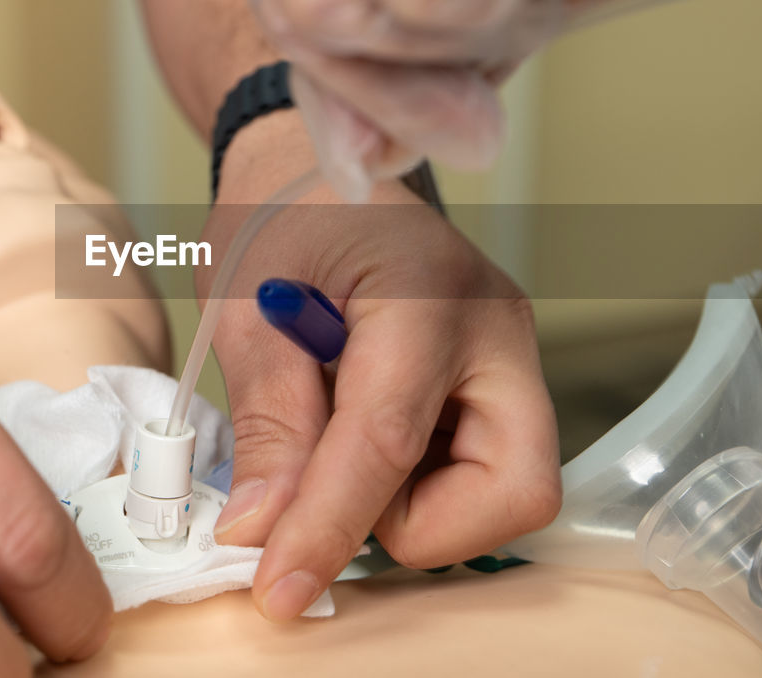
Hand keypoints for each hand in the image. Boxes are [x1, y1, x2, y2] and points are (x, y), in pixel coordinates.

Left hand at [202, 111, 560, 620]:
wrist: (319, 172)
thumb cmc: (281, 220)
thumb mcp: (248, 314)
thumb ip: (268, 425)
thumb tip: (264, 530)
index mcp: (423, 294)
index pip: (387, 441)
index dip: (329, 527)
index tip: (278, 588)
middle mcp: (495, 330)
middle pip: (513, 488)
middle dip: (420, 525)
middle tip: (333, 492)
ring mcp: (510, 356)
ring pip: (508, 491)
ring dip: (416, 504)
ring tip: (338, 442)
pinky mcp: (500, 380)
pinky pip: (485, 470)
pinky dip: (422, 483)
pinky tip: (365, 434)